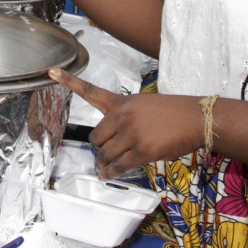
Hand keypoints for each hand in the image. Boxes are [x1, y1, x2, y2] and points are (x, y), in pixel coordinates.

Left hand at [50, 68, 204, 179]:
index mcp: (122, 102)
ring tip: (105, 165)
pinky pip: (119, 166)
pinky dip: (111, 173)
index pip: (90, 90)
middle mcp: (122, 116)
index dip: (69, 81)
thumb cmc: (172, 112)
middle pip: (95, 137)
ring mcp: (132, 133)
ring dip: (104, 162)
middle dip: (99, 147)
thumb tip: (113, 143)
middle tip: (105, 152)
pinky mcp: (142, 150)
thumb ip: (125, 117)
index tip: (52, 72)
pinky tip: (106, 175)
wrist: (195, 118)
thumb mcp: (144, 105)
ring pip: (104, 153)